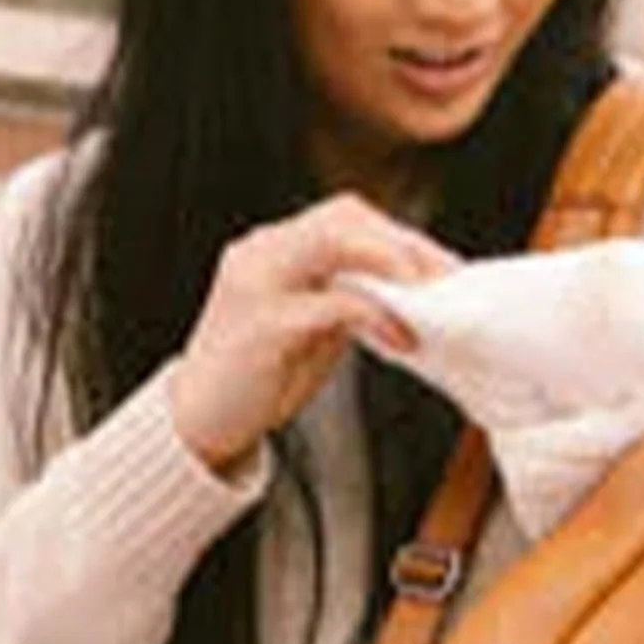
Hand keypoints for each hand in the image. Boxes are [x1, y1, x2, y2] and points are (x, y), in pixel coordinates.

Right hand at [166, 196, 457, 475]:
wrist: (195, 427)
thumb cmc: (254, 382)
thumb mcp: (310, 330)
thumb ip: (347, 302)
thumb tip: (408, 296)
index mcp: (272, 248)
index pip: (346, 217)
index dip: (400, 237)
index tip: (444, 268)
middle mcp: (261, 252)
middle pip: (345, 216)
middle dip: (404, 244)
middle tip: (448, 279)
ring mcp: (258, 282)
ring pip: (336, 242)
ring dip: (393, 264)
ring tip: (431, 296)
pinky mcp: (263, 323)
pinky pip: (332, 303)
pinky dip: (375, 315)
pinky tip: (401, 338)